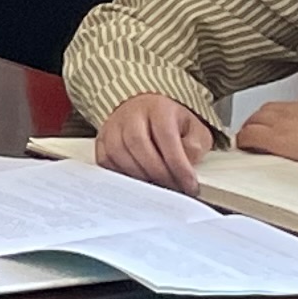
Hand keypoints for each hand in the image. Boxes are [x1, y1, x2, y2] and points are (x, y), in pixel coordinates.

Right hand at [91, 92, 218, 191]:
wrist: (147, 112)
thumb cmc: (172, 125)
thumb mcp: (194, 130)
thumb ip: (195, 146)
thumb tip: (187, 164)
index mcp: (158, 108)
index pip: (166, 136)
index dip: (178, 164)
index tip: (189, 185)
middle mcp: (131, 113)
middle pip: (138, 143)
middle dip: (158, 173)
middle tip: (173, 189)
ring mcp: (112, 125)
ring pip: (118, 153)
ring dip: (139, 176)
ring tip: (157, 188)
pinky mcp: (102, 139)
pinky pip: (105, 160)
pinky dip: (121, 175)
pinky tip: (137, 181)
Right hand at [236, 93, 297, 167]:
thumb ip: (285, 155)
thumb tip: (274, 155)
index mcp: (281, 138)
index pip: (249, 134)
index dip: (241, 140)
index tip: (242, 145)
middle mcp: (287, 118)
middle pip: (256, 116)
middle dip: (249, 125)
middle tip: (250, 134)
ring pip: (272, 107)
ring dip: (264, 116)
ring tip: (268, 124)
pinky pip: (296, 101)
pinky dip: (289, 109)